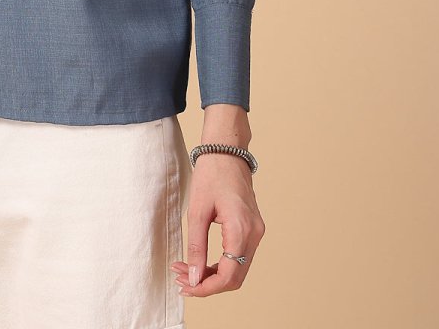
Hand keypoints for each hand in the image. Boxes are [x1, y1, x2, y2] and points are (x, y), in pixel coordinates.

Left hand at [170, 152, 264, 297]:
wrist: (226, 151)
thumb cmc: (211, 174)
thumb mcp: (197, 211)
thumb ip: (196, 247)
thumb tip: (194, 278)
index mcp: (241, 229)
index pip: (228, 276)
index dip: (206, 288)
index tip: (186, 286)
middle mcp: (254, 234)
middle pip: (235, 277)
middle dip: (207, 284)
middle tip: (181, 280)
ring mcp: (256, 232)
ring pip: (237, 269)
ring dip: (212, 275)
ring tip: (186, 271)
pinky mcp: (253, 229)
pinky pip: (239, 257)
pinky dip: (220, 264)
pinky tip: (201, 263)